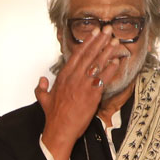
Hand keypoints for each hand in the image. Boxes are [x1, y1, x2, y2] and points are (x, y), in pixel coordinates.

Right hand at [37, 28, 124, 159]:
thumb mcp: (43, 100)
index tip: (94, 33)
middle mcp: (74, 78)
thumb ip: (42, 88)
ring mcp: (83, 85)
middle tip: (107, 30)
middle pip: (88, 55)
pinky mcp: (92, 94)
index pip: (76, 55)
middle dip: (99, 41)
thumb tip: (42, 80)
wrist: (60, 130)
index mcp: (63, 77)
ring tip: (115, 41)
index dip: (87, 42)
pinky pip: (104, 78)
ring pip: (97, 64)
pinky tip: (117, 61)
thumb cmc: (54, 117)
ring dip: (107, 51)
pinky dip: (111, 69)